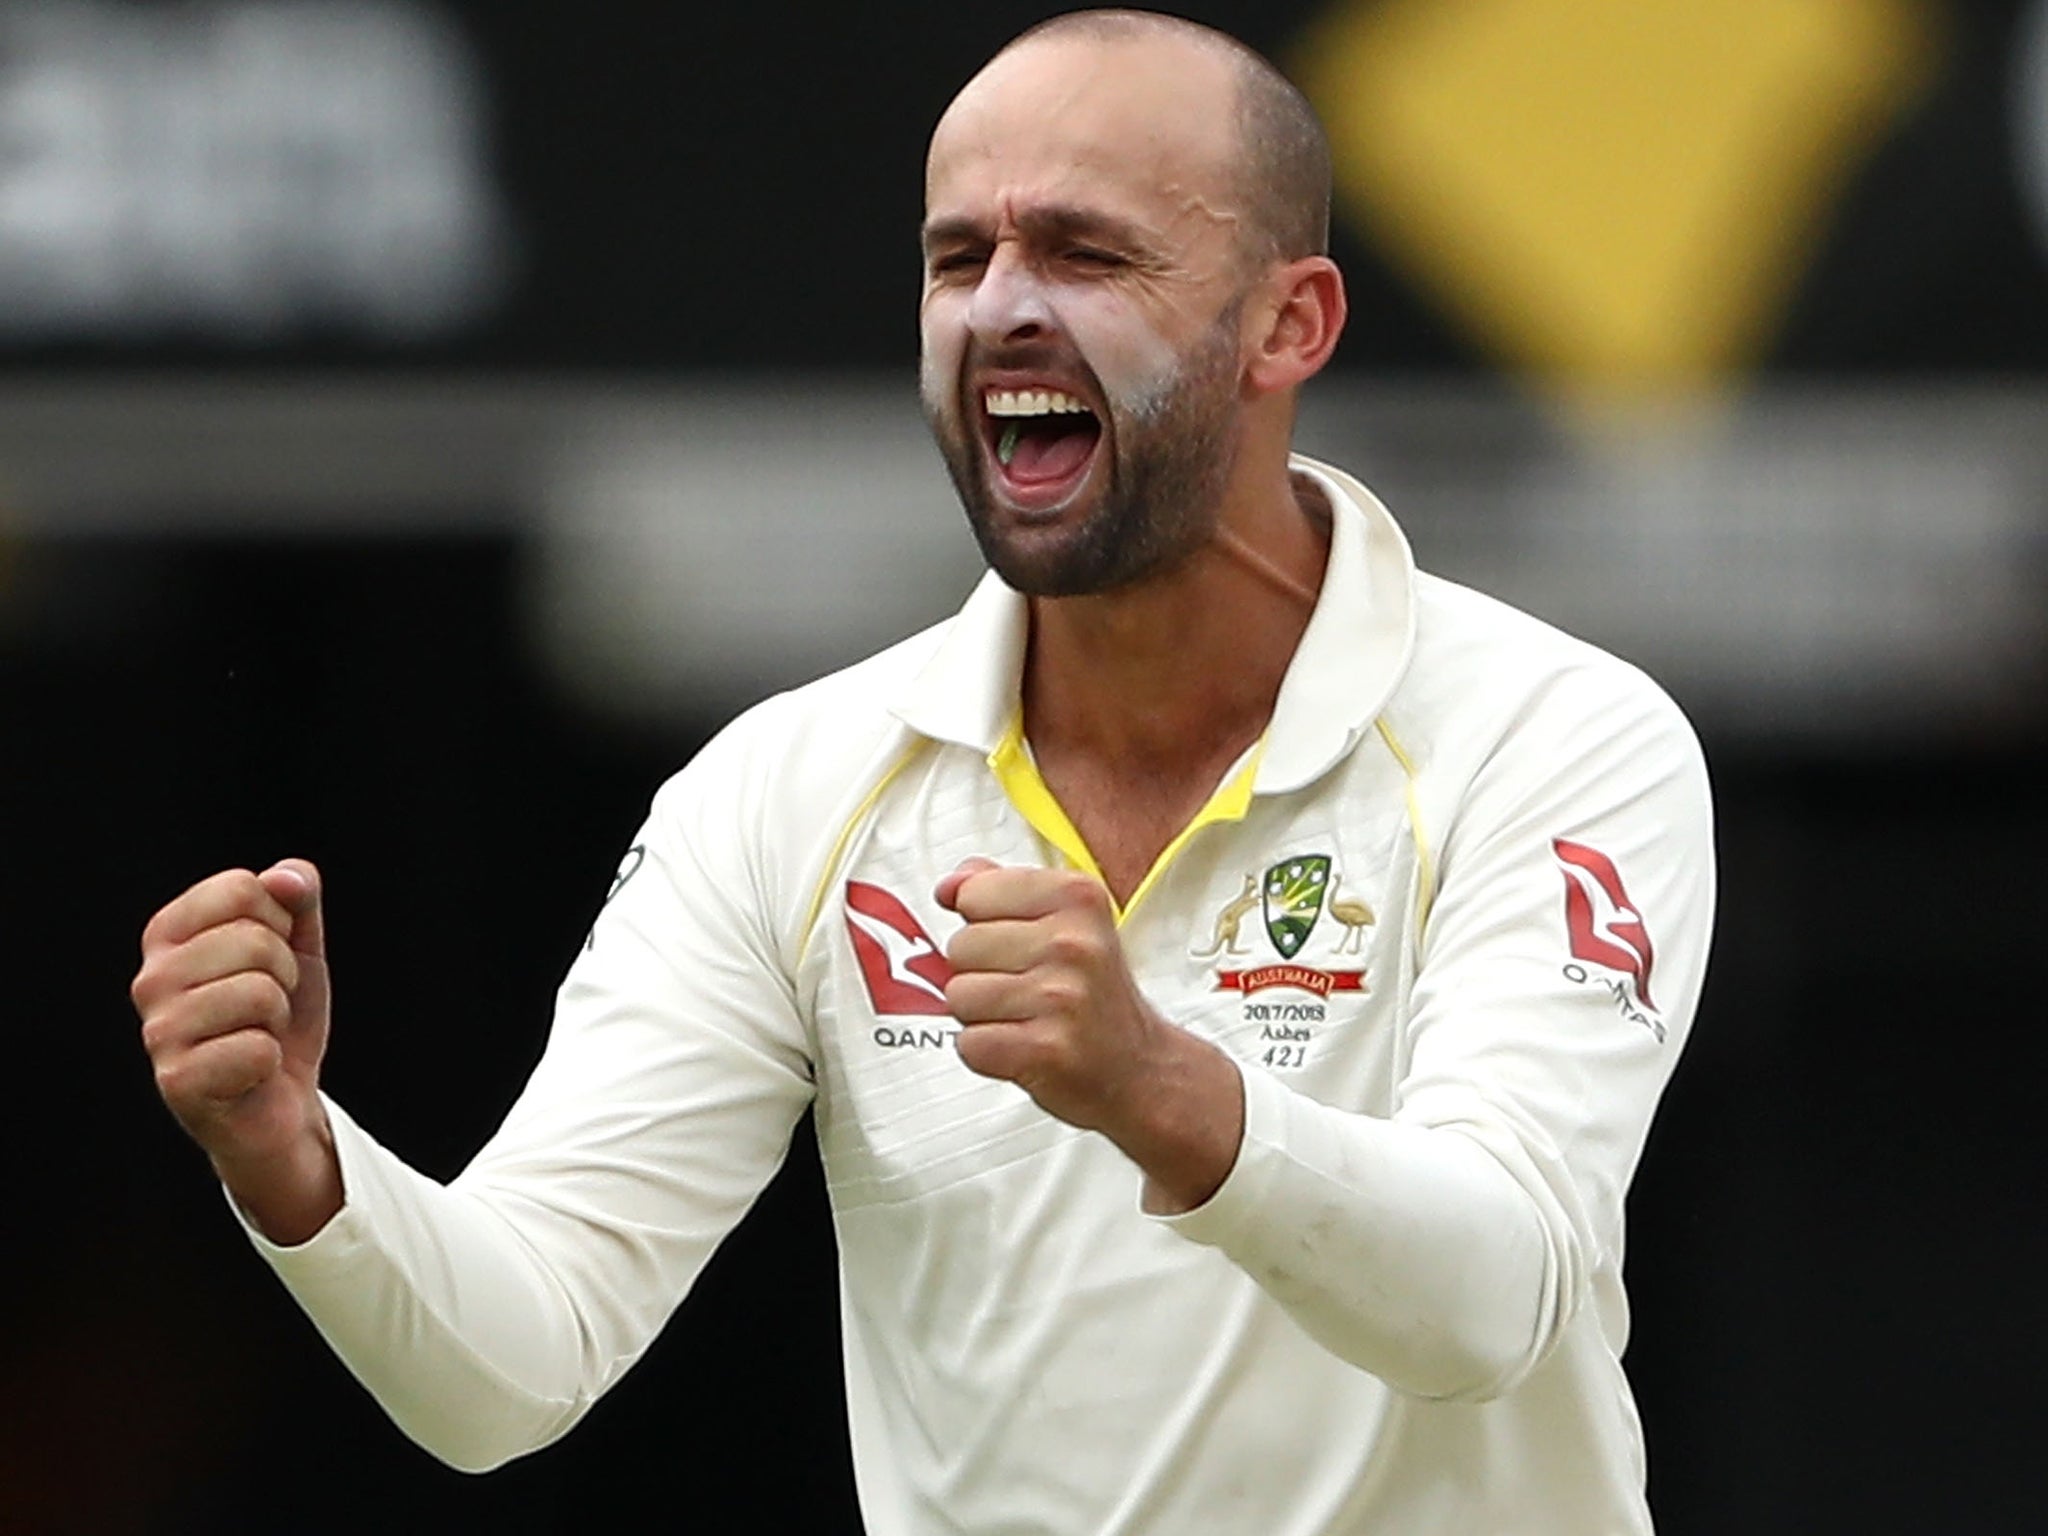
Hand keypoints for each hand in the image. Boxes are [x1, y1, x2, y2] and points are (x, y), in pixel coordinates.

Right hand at [131, 859, 340, 1241]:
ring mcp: (157, 1032)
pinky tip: (249, 1072)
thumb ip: (297, 897)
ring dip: (278, 1018)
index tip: (272, 956)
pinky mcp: (177, 1081)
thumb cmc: (279, 1018)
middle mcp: (150, 979)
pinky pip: (258, 1048)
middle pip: (255, 940)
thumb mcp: (299, 946)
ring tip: (257, 1035)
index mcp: (168, 935)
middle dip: (285, 974)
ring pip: (260, 993)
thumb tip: (287, 877)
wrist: (280, 1102)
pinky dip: (271, 1061)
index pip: (241, 887)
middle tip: (269, 1006)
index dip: (279, 922)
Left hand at [935, 860, 1243, 1210]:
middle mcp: (1073, 943)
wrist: (1140, 1068)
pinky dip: (986, 1052)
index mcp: (1078, 898)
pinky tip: (1024, 1045)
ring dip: (981, 1016)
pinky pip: (969, 1043)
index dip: (982, 923)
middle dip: (979, 972)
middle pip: (960, 947)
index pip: (973, 893)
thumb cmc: (1095, 994)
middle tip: (1026, 988)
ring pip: (959, 996)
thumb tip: (948, 886)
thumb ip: (1002, 889)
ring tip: (1025, 1018)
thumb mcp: (1065, 921)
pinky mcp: (1045, 1050)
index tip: (1016, 942)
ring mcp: (1060, 997)